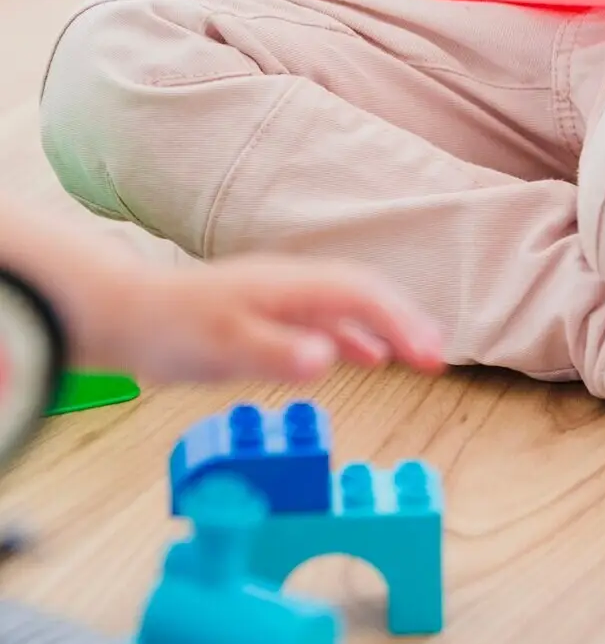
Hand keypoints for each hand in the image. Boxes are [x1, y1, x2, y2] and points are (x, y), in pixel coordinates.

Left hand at [77, 252, 445, 384]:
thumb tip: (330, 358)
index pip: (361, 296)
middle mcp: (293, 285)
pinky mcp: (271, 315)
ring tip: (421, 355)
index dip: (400, 322)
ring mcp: (283, 298)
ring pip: (350, 306)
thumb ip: (277, 353)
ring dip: (388, 328)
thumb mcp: (223, 348)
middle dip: (405, 321)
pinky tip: (370, 358)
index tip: (429, 354)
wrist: (127, 315)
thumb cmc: (172, 330)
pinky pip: (328, 321)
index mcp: (288, 286)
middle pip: (365, 294)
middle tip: (438, 357)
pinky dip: (357, 338)